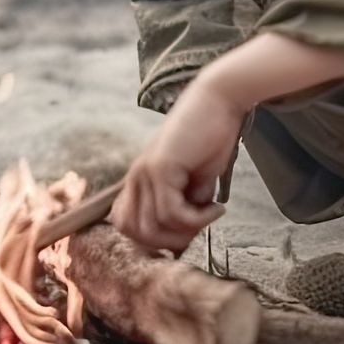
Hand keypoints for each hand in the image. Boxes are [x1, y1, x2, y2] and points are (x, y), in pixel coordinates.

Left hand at [111, 73, 249, 252]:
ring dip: (186, 231)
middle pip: (136, 233)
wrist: (218, 102)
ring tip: (210, 214)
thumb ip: (183, 205)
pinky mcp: (161, 167)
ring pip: (152, 227)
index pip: (126, 225)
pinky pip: (171, 212)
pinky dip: (198, 219)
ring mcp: (145, 171)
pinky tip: (217, 206)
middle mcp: (136, 176)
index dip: (154, 239)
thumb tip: (185, 233)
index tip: (186, 232)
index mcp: (139, 179)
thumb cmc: (209, 138)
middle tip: (199, 228)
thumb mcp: (193, 180)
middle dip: (170, 241)